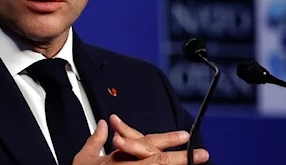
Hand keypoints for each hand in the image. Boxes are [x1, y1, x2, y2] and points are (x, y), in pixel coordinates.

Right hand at [73, 117, 209, 164]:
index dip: (167, 140)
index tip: (185, 136)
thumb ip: (95, 141)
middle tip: (203, 155)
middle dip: (182, 158)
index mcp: (118, 158)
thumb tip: (104, 124)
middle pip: (158, 161)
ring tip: (196, 163)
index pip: (147, 146)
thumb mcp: (83, 160)